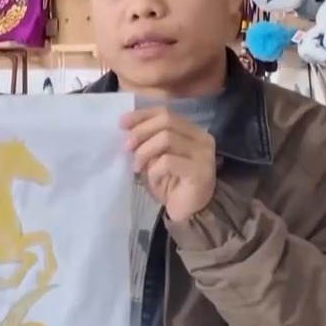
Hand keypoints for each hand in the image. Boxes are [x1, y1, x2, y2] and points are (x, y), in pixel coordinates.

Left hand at [122, 107, 216, 222]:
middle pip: (166, 121)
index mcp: (190, 131)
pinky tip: (152, 178)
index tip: (121, 123)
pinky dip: (154, 169)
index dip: (141, 115)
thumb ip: (146, 142)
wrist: (189, 213)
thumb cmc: (170, 184)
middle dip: (141, 131)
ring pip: (167, 138)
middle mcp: (201, 138)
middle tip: (126, 146)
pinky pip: (169, 161)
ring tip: (136, 166)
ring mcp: (203, 154)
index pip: (165, 112)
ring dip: (145, 151)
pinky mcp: (200, 171)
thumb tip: (126, 128)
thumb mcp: (154, 159)